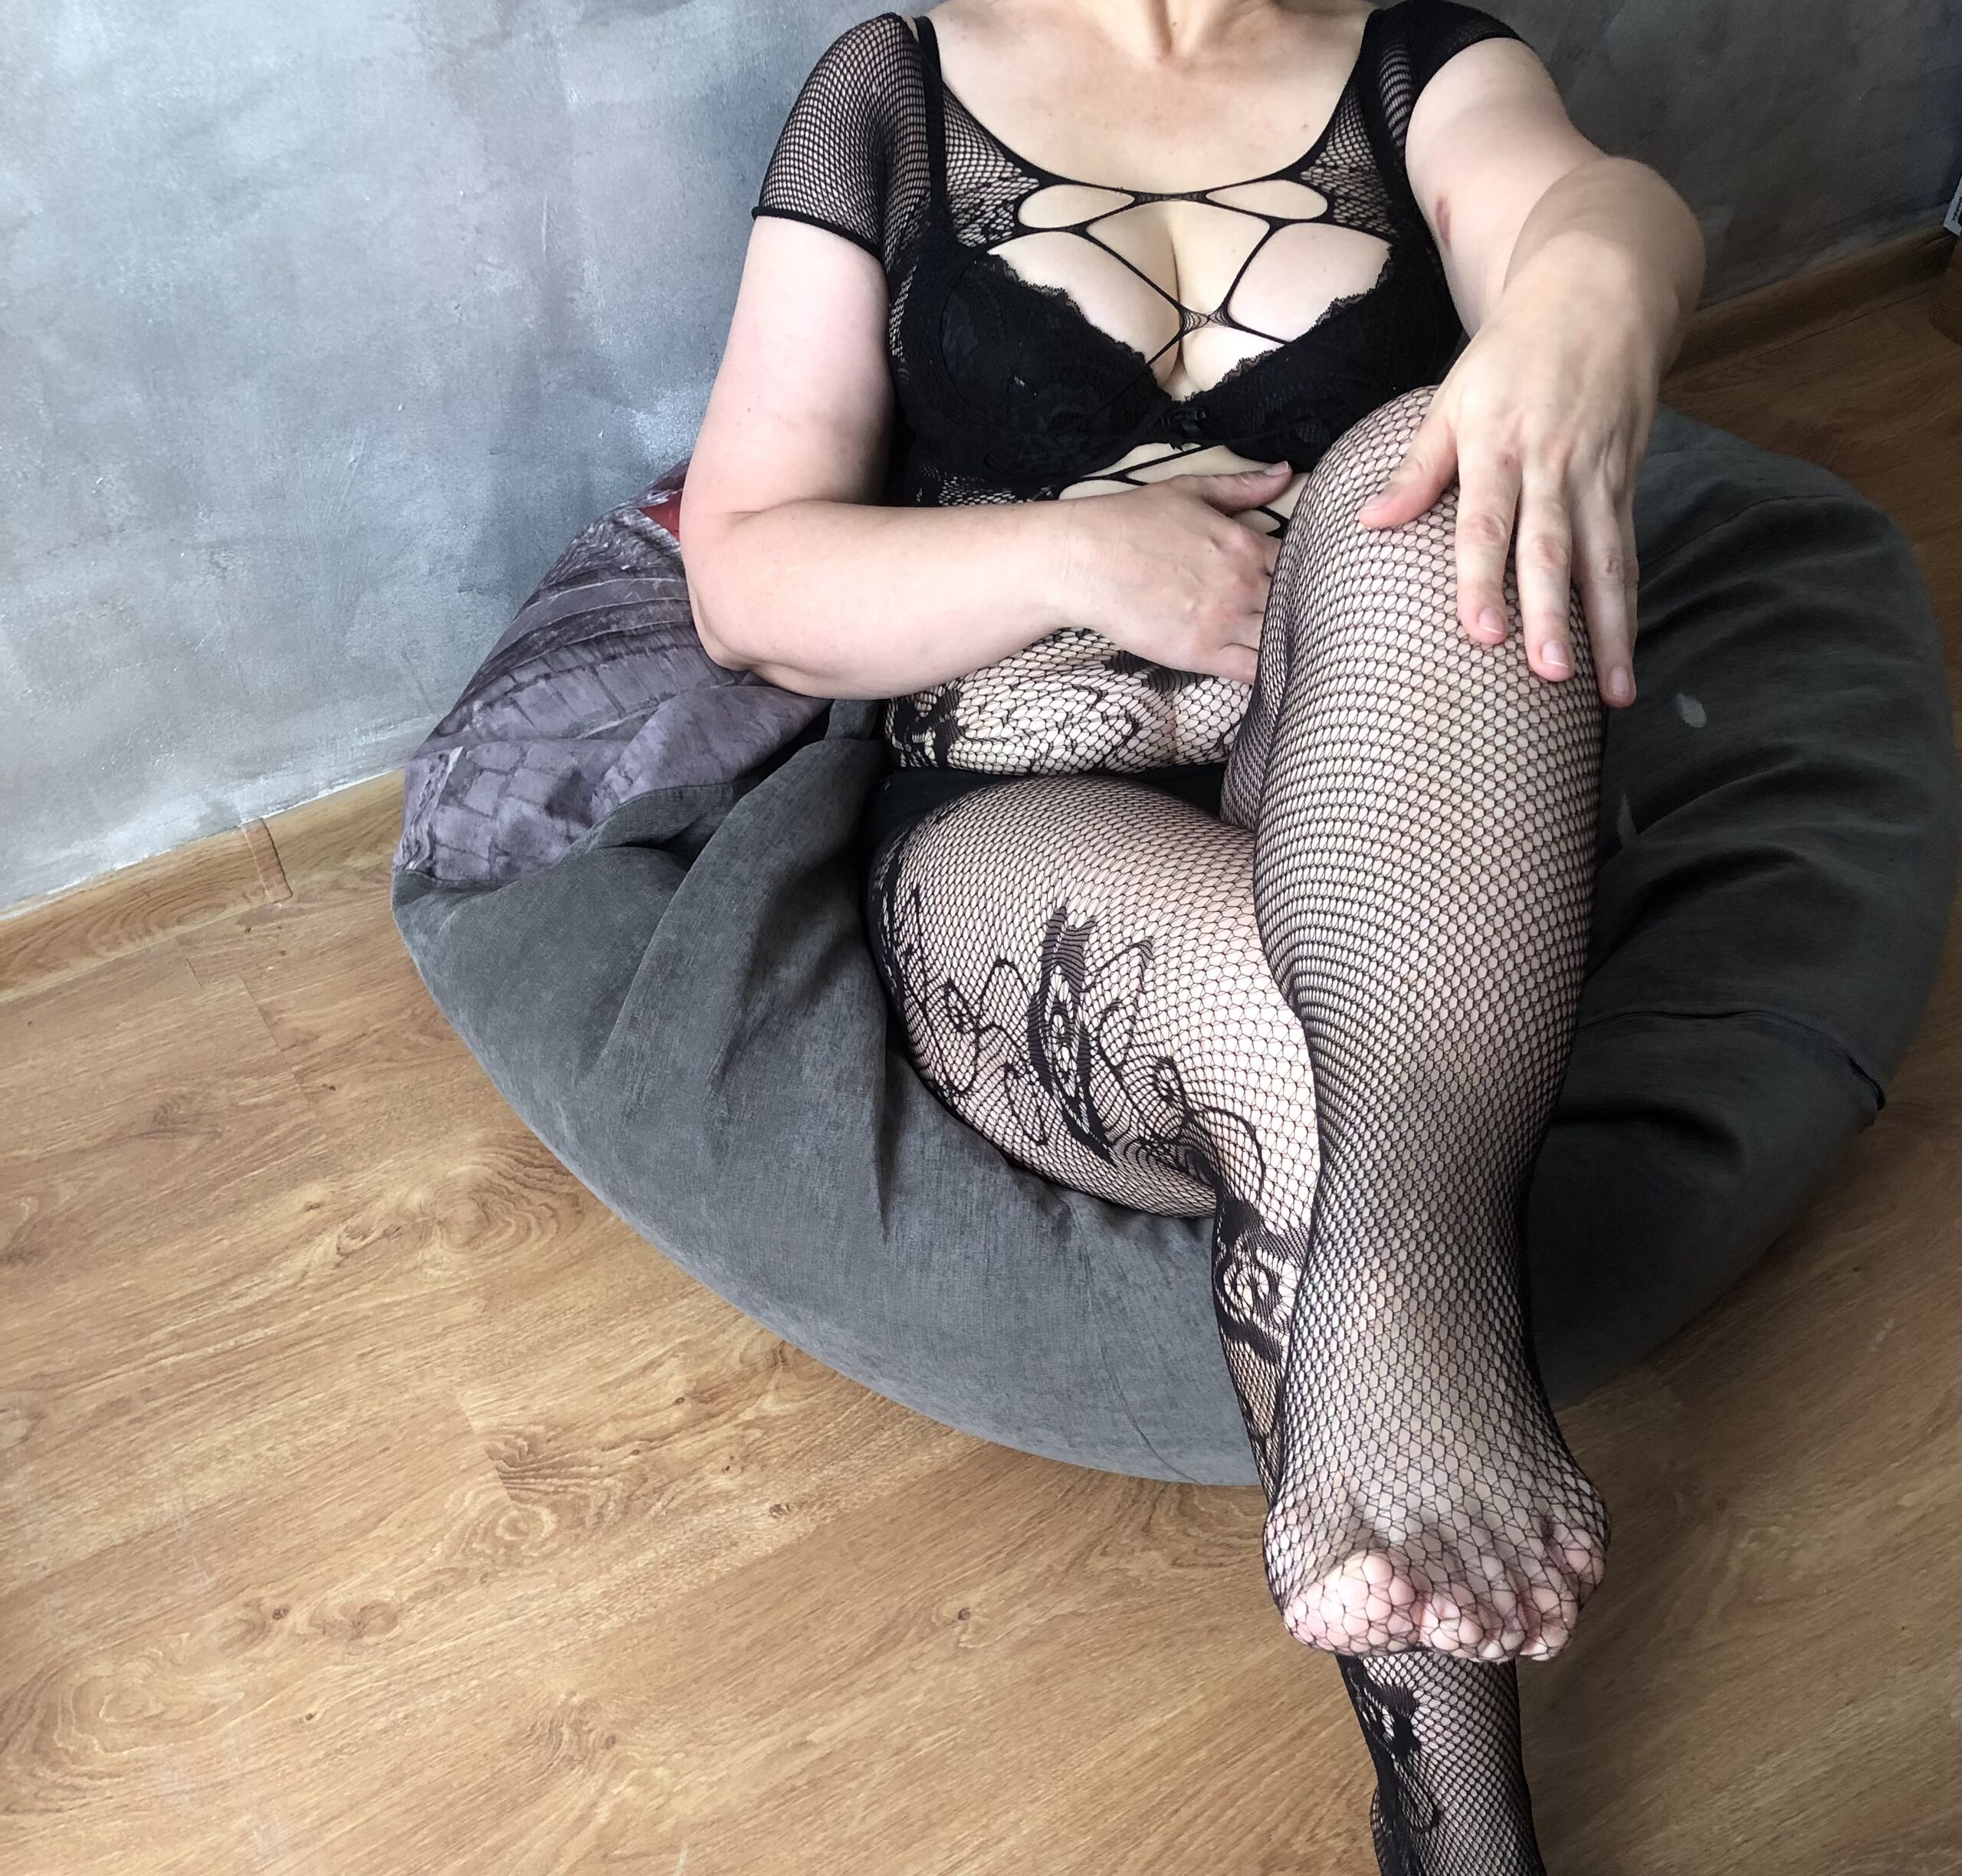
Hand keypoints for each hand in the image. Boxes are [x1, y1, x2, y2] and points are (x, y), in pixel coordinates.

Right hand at [1053, 463, 1292, 685]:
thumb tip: (1286, 472)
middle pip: (1300, 605)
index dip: (1312, 577)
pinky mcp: (1202, 653)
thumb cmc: (1130, 521)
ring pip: (1282, 640)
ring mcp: (1225, 621)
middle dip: (1308, 613)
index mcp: (1246, 543)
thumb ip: (1242, 487)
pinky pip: (1254, 672)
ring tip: (1300, 651)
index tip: (1311, 584)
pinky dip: (1272, 674)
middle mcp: (1244, 583)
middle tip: (1312, 622)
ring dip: (1293, 645)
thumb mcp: (1190, 490)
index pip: (1304, 565)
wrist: (1084, 560)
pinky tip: (1279, 674)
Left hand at [1354, 273, 1663, 708]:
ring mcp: (1598, 478)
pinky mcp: (1627, 483)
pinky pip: (1628, 554)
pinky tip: (1626, 657)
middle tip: (1549, 675)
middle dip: (1553, 617)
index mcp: (1498, 445)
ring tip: (1614, 692)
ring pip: (1606, 563)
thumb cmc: (1513, 352)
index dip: (1484, 579)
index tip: (1481, 632)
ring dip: (1610, 631)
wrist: (1602, 292)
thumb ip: (1417, 467)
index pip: (1488, 524)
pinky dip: (1630, 607)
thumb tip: (1370, 521)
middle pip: (1553, 552)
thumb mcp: (1452, 396)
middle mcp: (1554, 466)